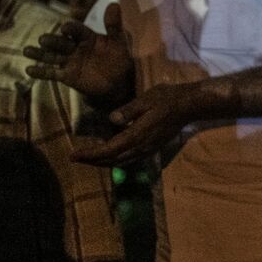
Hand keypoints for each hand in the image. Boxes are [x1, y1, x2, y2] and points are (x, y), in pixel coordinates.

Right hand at [24, 2, 133, 99]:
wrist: (118, 82)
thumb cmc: (118, 58)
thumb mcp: (118, 41)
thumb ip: (114, 25)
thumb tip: (114, 4)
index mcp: (86, 37)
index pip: (76, 30)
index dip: (71, 29)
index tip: (65, 29)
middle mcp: (75, 47)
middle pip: (61, 43)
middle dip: (52, 41)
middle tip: (43, 39)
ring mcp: (69, 61)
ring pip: (51, 56)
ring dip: (39, 54)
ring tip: (26, 51)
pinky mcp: (66, 75)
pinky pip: (52, 73)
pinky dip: (41, 72)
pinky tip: (29, 70)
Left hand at [71, 80, 198, 165]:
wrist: (188, 106)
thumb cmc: (166, 99)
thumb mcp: (146, 99)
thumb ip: (128, 111)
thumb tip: (112, 119)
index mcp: (137, 135)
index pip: (109, 149)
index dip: (90, 154)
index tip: (73, 155)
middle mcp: (141, 147)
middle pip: (112, 160)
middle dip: (93, 161)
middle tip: (75, 158)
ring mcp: (148, 149)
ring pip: (121, 162)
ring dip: (103, 162)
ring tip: (89, 159)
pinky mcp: (152, 148)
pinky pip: (130, 160)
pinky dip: (116, 160)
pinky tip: (111, 155)